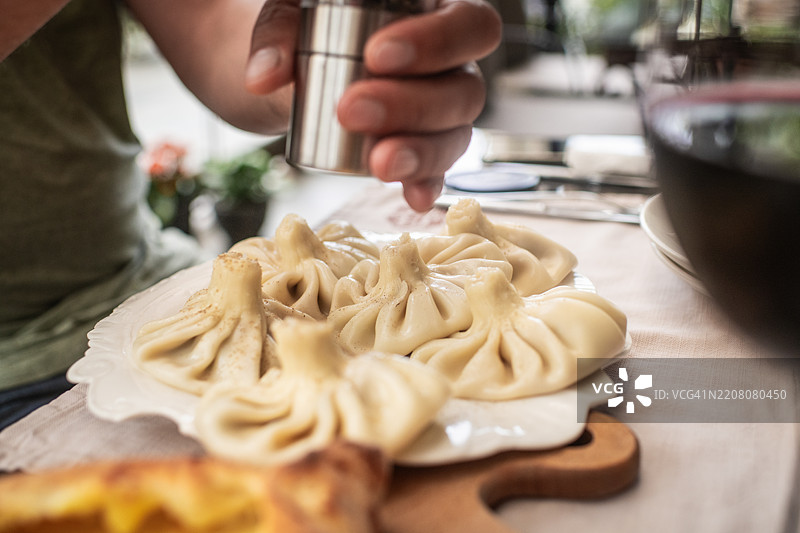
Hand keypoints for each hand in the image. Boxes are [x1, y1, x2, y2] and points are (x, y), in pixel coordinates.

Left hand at [245, 0, 501, 211]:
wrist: (294, 68)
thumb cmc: (307, 25)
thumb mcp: (291, 14)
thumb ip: (277, 32)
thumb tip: (263, 77)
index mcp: (436, 15)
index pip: (471, 23)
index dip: (437, 41)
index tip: (376, 55)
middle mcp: (452, 67)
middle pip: (465, 90)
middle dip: (411, 105)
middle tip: (353, 110)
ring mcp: (441, 114)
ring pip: (456, 136)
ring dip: (419, 153)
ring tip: (377, 163)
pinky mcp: (422, 151)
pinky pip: (437, 171)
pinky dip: (425, 184)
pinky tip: (411, 197)